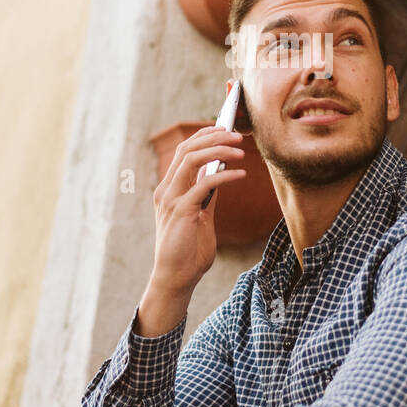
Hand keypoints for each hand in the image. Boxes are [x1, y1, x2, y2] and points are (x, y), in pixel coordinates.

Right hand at [149, 125, 247, 296]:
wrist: (177, 277)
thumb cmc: (189, 250)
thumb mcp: (201, 215)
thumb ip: (206, 195)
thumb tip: (219, 173)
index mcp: (169, 189)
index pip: (184, 151)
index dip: (204, 136)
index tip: (225, 130)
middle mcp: (166, 190)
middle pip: (187, 149)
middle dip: (213, 137)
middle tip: (237, 135)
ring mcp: (171, 199)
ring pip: (192, 160)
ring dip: (218, 150)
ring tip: (241, 150)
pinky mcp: (182, 210)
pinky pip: (204, 184)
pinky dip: (224, 175)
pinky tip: (240, 174)